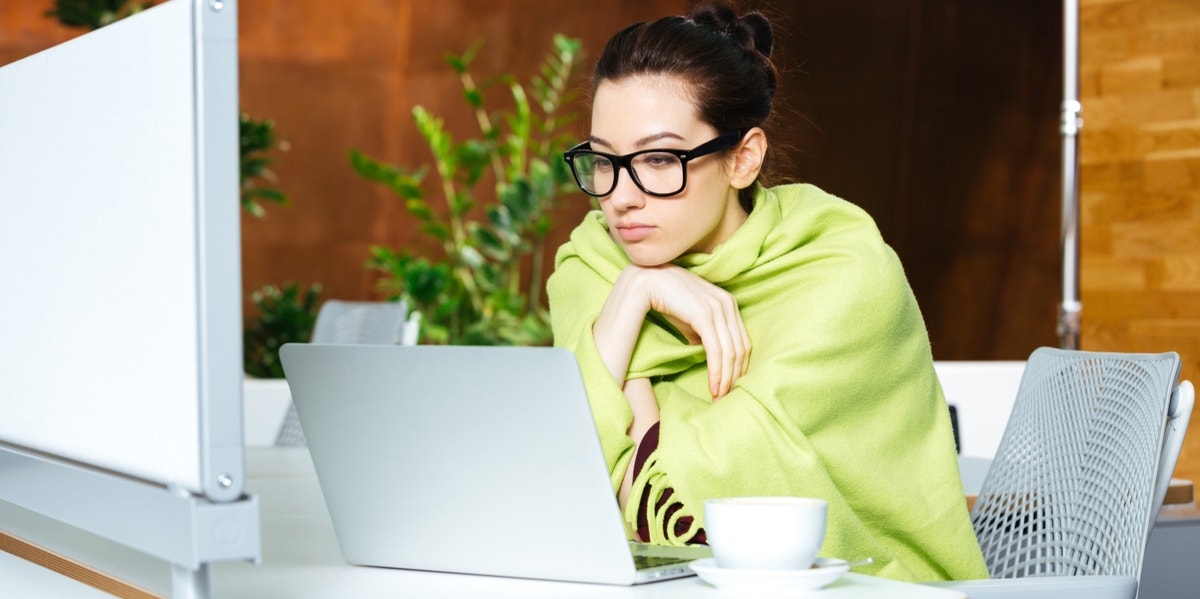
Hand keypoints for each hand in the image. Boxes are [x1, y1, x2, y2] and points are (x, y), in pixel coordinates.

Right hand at [630, 265, 750, 398]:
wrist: (647, 281)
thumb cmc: (668, 300)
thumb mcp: (692, 319)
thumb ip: (704, 335)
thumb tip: (710, 356)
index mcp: (730, 304)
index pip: (743, 342)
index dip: (739, 368)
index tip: (731, 387)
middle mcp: (728, 305)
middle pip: (740, 350)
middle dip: (735, 378)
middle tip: (727, 399)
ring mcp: (717, 309)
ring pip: (730, 353)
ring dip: (726, 379)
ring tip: (719, 397)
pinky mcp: (704, 315)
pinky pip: (716, 350)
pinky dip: (716, 372)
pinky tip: (712, 387)